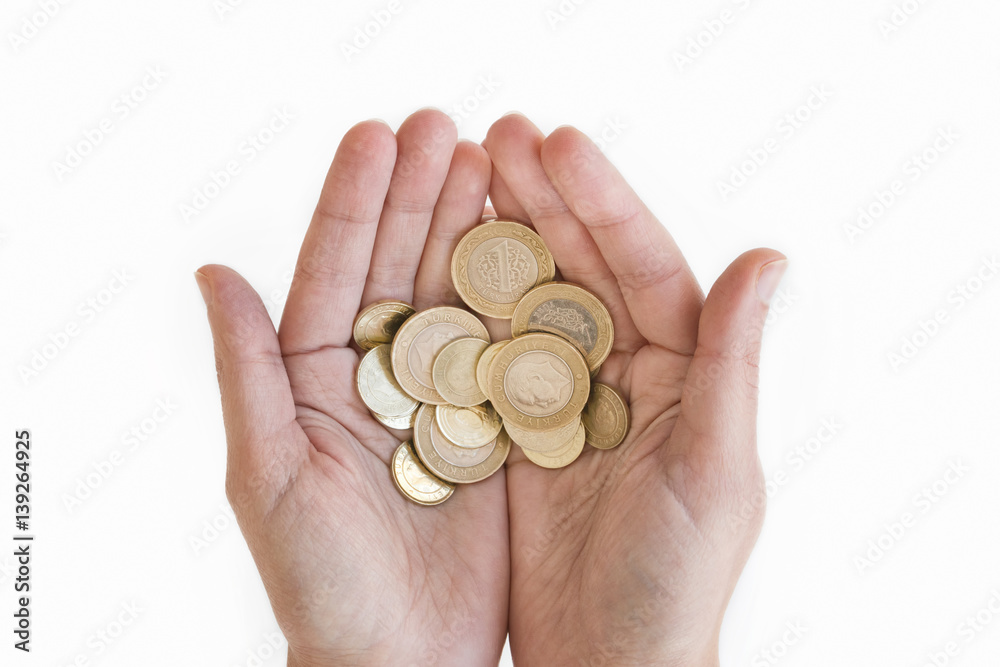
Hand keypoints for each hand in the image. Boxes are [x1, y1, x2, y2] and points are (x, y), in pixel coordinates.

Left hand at [195, 110, 509, 665]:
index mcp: (314, 377)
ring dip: (471, 228)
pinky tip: (536, 244)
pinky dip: (520, 296)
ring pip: (457, 295)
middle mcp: (380, 375)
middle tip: (448, 126)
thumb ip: (247, 373)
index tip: (379, 135)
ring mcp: (442, 394)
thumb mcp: (267, 475)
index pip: (334, 271)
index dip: (355, 201)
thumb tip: (213, 273)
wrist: (399, 659)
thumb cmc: (318, 582)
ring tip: (493, 163)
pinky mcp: (493, 425)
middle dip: (420, 194)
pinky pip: (507, 349)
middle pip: (400, 266)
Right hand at [483, 114, 784, 665]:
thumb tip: (768, 257)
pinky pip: (491, 349)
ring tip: (464, 170)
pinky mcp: (516, 425)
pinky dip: (468, 301)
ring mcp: (566, 394)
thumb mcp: (713, 469)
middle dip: (545, 198)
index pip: (646, 266)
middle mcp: (626, 370)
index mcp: (683, 371)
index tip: (556, 143)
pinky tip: (439, 254)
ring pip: (533, 296)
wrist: (603, 661)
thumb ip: (730, 362)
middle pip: (584, 266)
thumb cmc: (673, 581)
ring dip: (502, 235)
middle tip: (498, 133)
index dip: (604, 203)